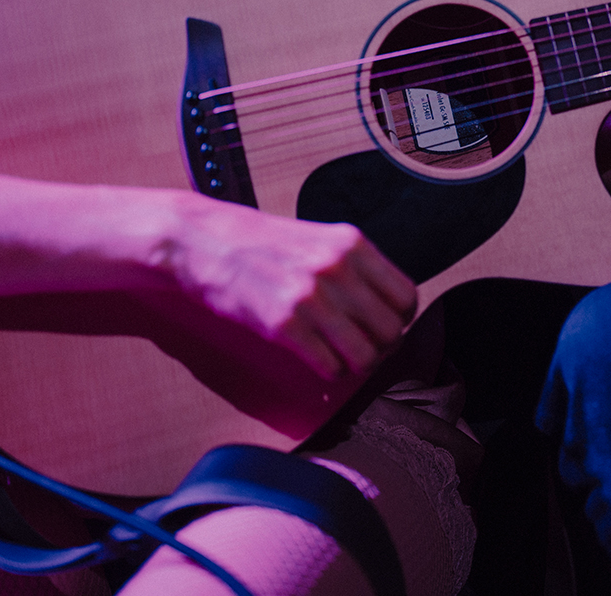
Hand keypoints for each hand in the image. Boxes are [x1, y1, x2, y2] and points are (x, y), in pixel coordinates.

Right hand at [165, 200, 416, 380]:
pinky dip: (329, 372)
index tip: (385, 326)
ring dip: (356, 365)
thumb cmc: (258, 242)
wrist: (204, 240)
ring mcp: (311, 297)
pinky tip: (318, 361)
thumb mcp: (318, 238)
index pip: (406, 296)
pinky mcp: (284, 324)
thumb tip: (383, 302)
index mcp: (351, 244)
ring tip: (342, 359)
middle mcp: (337, 269)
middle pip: (391, 330)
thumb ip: (352, 264)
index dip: (399, 319)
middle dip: (381, 347)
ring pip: (365, 354)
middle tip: (363, 348)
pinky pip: (330, 366)